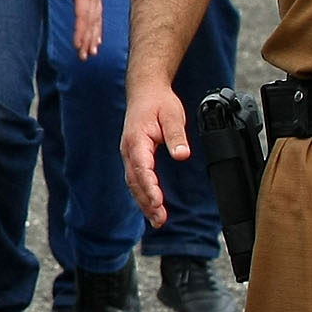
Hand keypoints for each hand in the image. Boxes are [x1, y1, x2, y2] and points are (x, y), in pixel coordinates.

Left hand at [51, 0, 101, 59]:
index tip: (77, 46)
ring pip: (96, 20)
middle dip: (88, 39)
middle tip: (84, 56)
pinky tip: (97, 38)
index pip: (83, 15)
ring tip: (91, 52)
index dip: (81, 31)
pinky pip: (98, 14)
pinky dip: (97, 28)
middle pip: (91, 21)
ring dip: (94, 36)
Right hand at [121, 77, 191, 226]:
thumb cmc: (159, 102)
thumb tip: (182, 155)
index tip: (158, 202)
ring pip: (134, 183)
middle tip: (159, 220)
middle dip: (146, 202)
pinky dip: (143, 194)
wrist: (145, 91)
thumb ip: (176, 136)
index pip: (141, 168)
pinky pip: (136, 179)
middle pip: (135, 181)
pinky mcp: (134, 157)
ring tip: (158, 220)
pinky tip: (152, 206)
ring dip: (144, 202)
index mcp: (137, 140)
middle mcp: (129, 150)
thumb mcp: (173, 115)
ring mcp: (129, 154)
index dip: (149, 187)